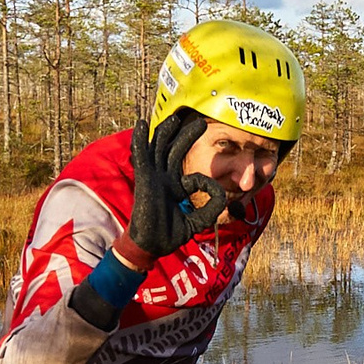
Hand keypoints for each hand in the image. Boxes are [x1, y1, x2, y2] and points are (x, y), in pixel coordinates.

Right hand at [124, 107, 228, 261]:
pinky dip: (141, 140)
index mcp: (177, 189)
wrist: (151, 245)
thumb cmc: (169, 236)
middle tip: (202, 122)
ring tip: (174, 118)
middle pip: (176, 152)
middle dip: (187, 137)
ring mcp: (154, 177)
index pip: (197, 177)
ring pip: (160, 149)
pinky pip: (142, 155)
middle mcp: (165, 179)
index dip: (209, 184)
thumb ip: (211, 208)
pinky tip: (141, 125)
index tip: (217, 195)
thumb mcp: (197, 221)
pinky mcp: (144, 178)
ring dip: (166, 132)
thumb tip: (222, 194)